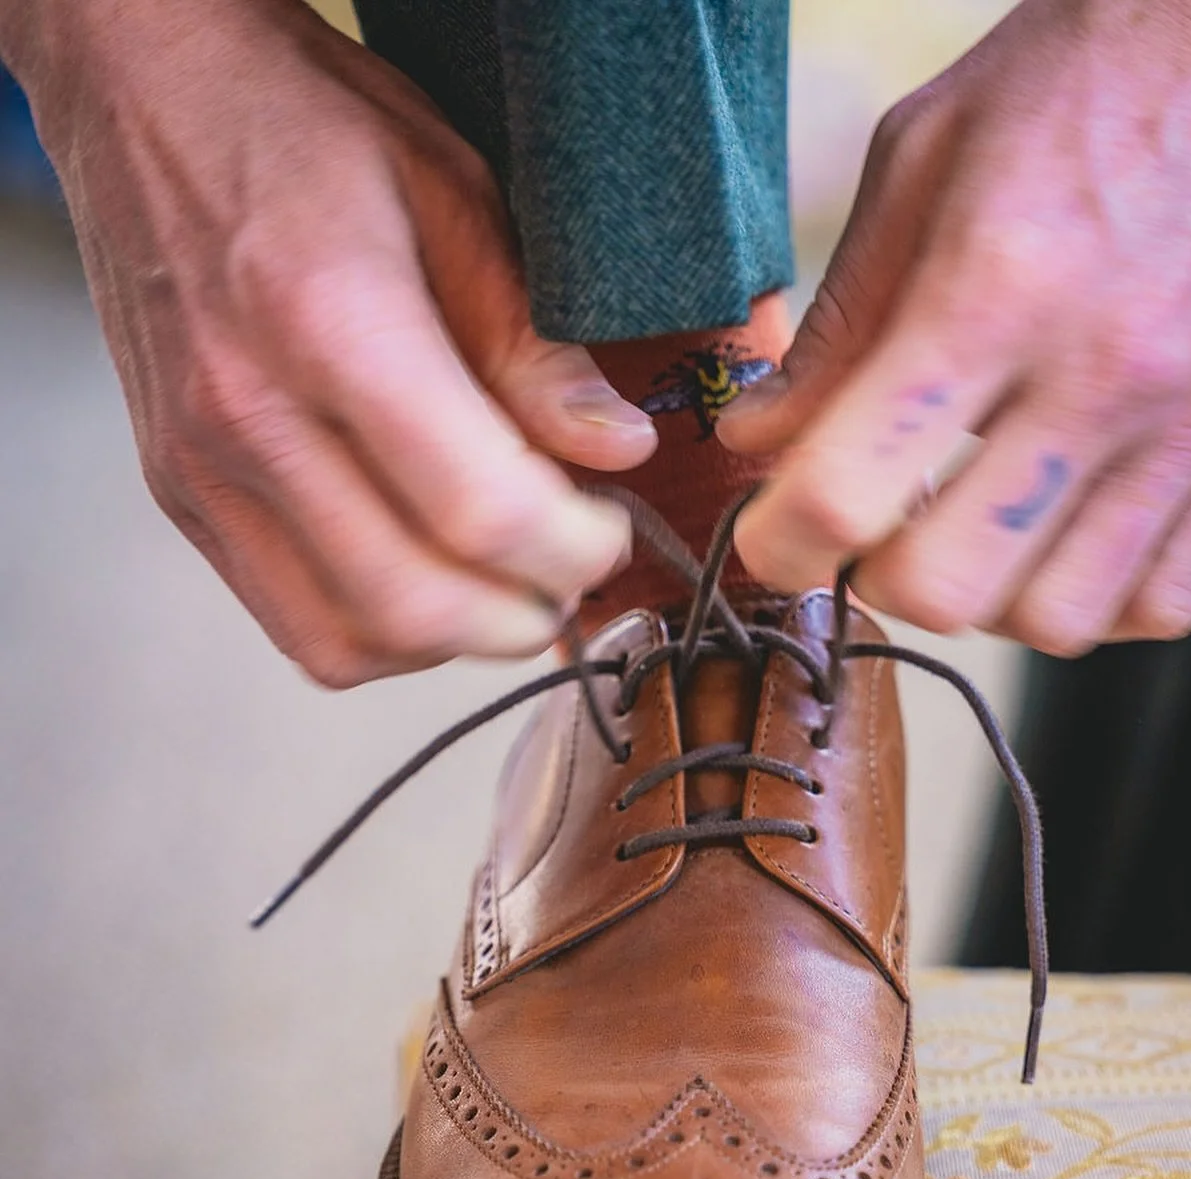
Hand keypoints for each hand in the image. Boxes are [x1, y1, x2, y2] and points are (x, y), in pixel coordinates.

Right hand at [12, 0, 654, 682]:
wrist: (142, 92)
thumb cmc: (303, 123)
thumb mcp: (454, 193)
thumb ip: (534, 343)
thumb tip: (617, 451)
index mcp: (330, 321)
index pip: (479, 512)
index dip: (574, 551)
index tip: (611, 532)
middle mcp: (248, 413)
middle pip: (414, 604)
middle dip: (523, 616)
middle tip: (570, 574)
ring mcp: (201, 467)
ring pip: (347, 642)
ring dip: (450, 642)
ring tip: (501, 582)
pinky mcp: (179, 495)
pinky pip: (291, 624)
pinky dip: (378, 634)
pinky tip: (423, 577)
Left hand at [723, 0, 1190, 653]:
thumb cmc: (1085, 82)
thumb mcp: (921, 163)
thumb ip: (837, 324)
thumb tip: (761, 440)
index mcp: (995, 288)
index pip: (846, 492)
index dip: (778, 542)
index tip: (773, 534)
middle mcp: (1103, 371)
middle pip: (948, 588)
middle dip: (881, 580)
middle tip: (877, 532)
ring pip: (1055, 621)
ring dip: (990, 601)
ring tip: (978, 531)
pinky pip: (1163, 606)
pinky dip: (1098, 602)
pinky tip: (1067, 537)